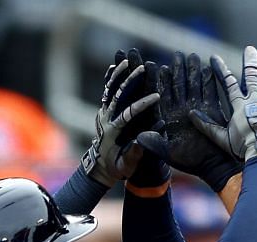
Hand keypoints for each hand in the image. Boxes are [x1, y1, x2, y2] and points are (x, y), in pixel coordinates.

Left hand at [80, 49, 160, 186]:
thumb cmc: (117, 168)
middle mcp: (107, 119)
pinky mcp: (103, 111)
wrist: (99, 168)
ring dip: (119, 73)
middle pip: (118, 95)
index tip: (157, 96)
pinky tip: (115, 65)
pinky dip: (110, 78)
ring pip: (110, 89)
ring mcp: (103, 113)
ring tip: (127, 58)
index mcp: (114, 131)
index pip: (129, 113)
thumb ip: (134, 154)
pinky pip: (106, 92)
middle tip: (142, 66)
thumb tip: (143, 141)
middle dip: (130, 81)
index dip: (143, 104)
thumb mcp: (126, 166)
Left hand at [135, 53, 242, 190]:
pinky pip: (210, 91)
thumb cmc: (188, 162)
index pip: (159, 94)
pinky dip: (209, 79)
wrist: (211, 166)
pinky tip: (207, 67)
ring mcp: (197, 107)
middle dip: (176, 69)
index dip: (155, 80)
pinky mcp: (212, 109)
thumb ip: (154, 143)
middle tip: (175, 55)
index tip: (150, 65)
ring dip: (192, 70)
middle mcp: (181, 110)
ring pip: (193, 84)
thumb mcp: (168, 154)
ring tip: (190, 56)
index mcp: (168, 117)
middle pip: (177, 85)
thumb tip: (139, 137)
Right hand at [195, 46, 256, 165]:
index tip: (214, 57)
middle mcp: (256, 98)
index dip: (220, 69)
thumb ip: (207, 126)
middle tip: (250, 49)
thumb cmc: (244, 148)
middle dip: (249, 60)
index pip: (228, 82)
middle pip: (252, 74)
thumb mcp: (223, 139)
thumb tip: (191, 115)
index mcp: (240, 104)